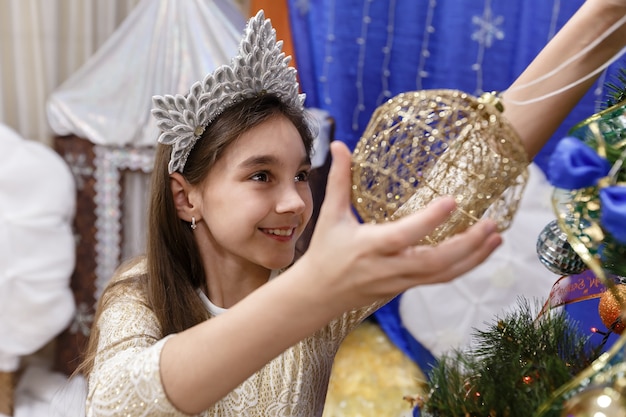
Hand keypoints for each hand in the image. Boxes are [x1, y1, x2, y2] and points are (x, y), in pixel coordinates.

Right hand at [299, 141, 501, 312]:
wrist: (319, 294)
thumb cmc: (325, 252)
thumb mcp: (330, 215)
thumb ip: (340, 180)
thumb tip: (339, 145)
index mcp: (369, 246)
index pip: (404, 235)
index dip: (429, 220)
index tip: (453, 201)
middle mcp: (388, 267)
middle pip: (434, 262)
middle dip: (467, 246)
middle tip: (490, 224)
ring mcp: (400, 281)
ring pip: (443, 274)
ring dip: (473, 258)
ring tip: (496, 237)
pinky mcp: (406, 287)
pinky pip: (440, 279)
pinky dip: (464, 266)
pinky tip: (480, 251)